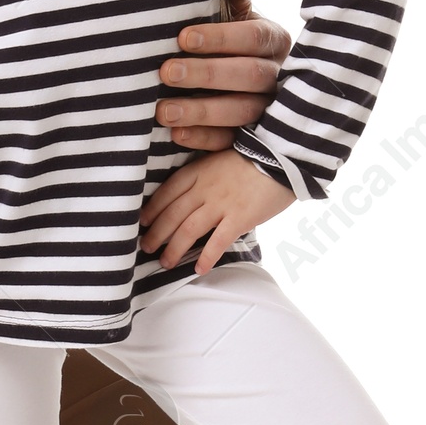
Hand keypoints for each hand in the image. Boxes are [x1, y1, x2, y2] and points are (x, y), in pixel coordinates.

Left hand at [140, 149, 293, 273]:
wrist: (283, 155)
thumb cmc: (255, 155)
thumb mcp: (221, 157)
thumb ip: (205, 174)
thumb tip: (194, 194)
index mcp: (198, 171)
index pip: (168, 191)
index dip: (152, 208)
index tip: (142, 221)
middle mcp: (205, 188)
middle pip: (173, 214)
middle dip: (157, 233)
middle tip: (146, 248)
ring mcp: (221, 204)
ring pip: (189, 230)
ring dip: (174, 249)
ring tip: (166, 262)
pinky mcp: (240, 218)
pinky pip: (218, 242)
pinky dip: (206, 257)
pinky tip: (199, 269)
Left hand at [158, 0, 291, 150]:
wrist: (228, 83)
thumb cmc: (226, 42)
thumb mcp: (231, 16)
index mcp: (273, 41)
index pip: (255, 37)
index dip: (221, 38)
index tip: (183, 37)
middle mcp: (276, 76)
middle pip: (250, 76)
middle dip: (207, 74)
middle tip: (167, 71)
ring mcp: (267, 111)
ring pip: (242, 113)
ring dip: (201, 111)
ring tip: (163, 110)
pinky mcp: (252, 140)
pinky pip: (231, 144)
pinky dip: (203, 138)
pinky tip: (176, 134)